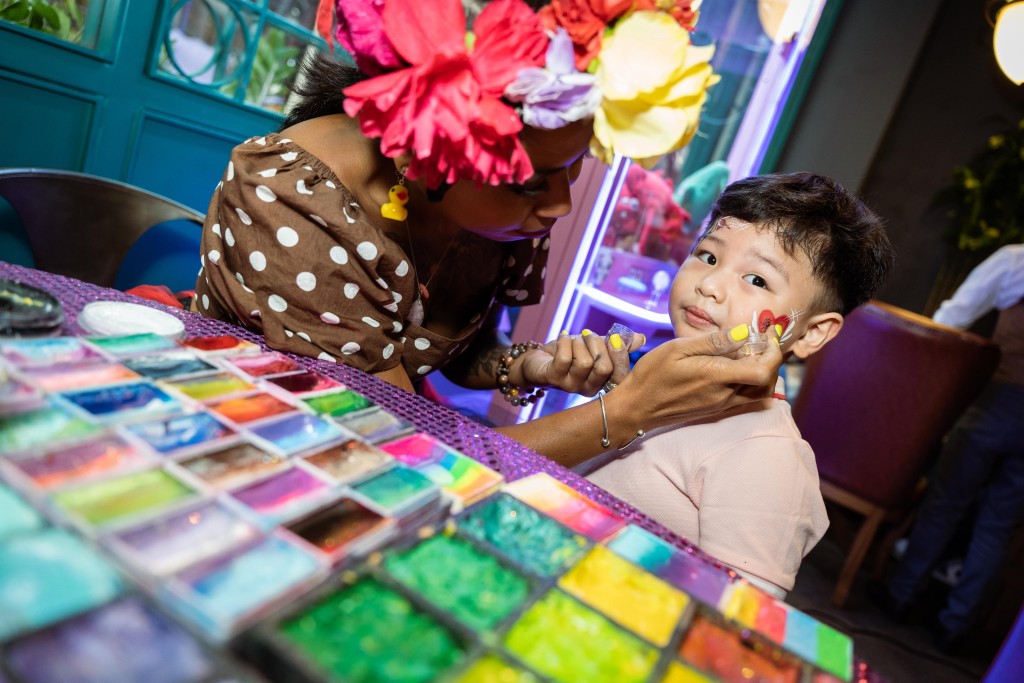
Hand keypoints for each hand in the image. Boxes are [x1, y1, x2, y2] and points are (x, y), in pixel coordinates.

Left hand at [515, 329, 645, 395]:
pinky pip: (565, 358)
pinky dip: (565, 341)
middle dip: (597, 343)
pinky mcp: (554, 379)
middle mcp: (590, 388)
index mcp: (604, 382)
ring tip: (573, 338)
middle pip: (604, 368)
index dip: (621, 356)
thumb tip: (641, 338)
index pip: (621, 376)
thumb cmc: (570, 354)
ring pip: (584, 362)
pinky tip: (563, 337)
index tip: (614, 337)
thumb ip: (617, 344)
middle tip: (587, 335)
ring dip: (579, 342)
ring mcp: (571, 386)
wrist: (539, 359)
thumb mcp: (596, 347)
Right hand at [606, 325, 782, 433]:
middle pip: (767, 382)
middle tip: (762, 340)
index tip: (767, 335)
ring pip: (759, 392)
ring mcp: (721, 404)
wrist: (637, 407)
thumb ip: (714, 341)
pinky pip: (745, 397)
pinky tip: (735, 365)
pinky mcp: (716, 409)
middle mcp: (724, 394)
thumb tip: (744, 333)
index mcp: (716, 376)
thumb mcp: (678, 348)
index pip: (764, 370)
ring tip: (750, 352)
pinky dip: (750, 380)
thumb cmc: (653, 374)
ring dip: (763, 371)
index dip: (774, 352)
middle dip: (772, 359)